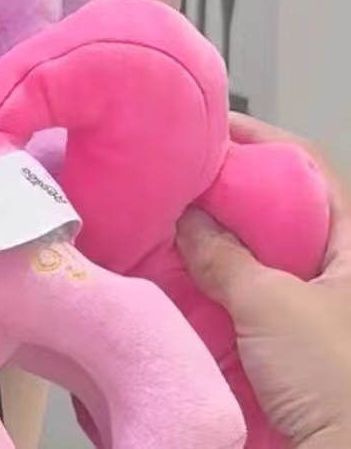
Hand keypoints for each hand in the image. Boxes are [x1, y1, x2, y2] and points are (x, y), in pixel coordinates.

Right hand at [177, 115, 350, 447]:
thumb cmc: (335, 378)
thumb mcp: (272, 305)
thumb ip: (223, 254)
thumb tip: (185, 216)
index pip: (304, 164)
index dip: (256, 137)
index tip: (204, 124)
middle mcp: (341, 265)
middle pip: (279, 205)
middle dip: (227, 187)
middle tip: (176, 173)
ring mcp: (321, 302)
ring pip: (262, 250)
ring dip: (218, 237)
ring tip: (169, 219)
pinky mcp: (298, 338)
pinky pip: (252, 290)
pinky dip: (219, 279)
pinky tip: (183, 274)